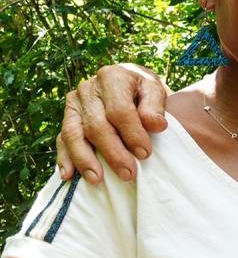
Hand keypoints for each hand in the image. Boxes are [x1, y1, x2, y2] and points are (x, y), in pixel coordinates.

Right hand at [56, 65, 169, 183]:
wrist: (127, 84)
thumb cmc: (143, 91)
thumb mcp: (155, 91)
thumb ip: (155, 106)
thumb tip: (156, 125)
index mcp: (111, 77)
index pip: (119, 110)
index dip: (132, 134)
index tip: (145, 154)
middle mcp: (88, 89)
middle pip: (96, 125)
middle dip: (113, 153)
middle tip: (128, 174)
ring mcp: (74, 104)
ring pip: (74, 134)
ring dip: (85, 159)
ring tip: (97, 179)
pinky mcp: (67, 118)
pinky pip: (61, 140)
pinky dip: (64, 158)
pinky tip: (68, 175)